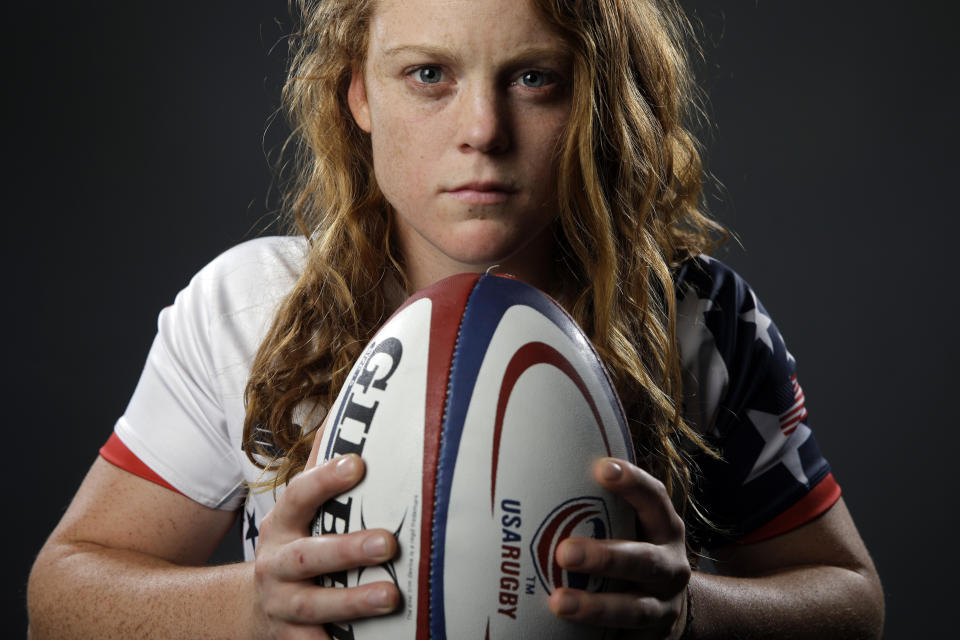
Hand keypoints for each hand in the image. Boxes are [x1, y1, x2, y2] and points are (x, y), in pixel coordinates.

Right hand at [252, 450, 399, 638]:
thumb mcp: (297, 513)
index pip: (298, 496)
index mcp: (282, 526)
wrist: (252, 609)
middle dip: (347, 550)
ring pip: (314, 605)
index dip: (324, 479)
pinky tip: (375, 639)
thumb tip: (345, 416)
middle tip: (388, 542)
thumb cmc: (293, 548)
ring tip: (391, 596)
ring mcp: (282, 606)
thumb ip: (319, 474)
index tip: (358, 463)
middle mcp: (277, 565)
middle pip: (308, 556)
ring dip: (352, 602)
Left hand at [549, 458, 690, 638]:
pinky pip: (626, 639)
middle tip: (564, 552)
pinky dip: (598, 636)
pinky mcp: (652, 638)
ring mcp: (663, 606)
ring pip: (634, 609)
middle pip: (644, 560)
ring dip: (596, 607)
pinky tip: (562, 632)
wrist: (668, 610)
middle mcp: (670, 566)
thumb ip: (600, 506)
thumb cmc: (633, 552)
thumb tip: (534, 474)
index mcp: (664, 529)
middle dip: (605, 557)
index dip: (633, 483)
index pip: (654, 499)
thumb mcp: (631, 527)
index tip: (602, 469)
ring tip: (558, 602)